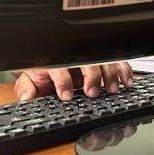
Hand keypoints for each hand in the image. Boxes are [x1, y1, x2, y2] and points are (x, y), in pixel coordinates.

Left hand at [14, 62, 133, 101]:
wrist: (50, 57)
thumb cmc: (43, 70)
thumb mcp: (30, 78)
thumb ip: (27, 88)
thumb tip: (26, 97)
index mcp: (54, 61)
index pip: (59, 67)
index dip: (63, 81)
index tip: (66, 95)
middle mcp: (73, 57)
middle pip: (86, 61)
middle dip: (91, 76)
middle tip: (91, 92)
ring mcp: (89, 58)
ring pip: (103, 60)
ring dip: (110, 75)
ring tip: (111, 90)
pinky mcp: (101, 62)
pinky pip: (116, 62)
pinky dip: (124, 71)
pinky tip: (126, 82)